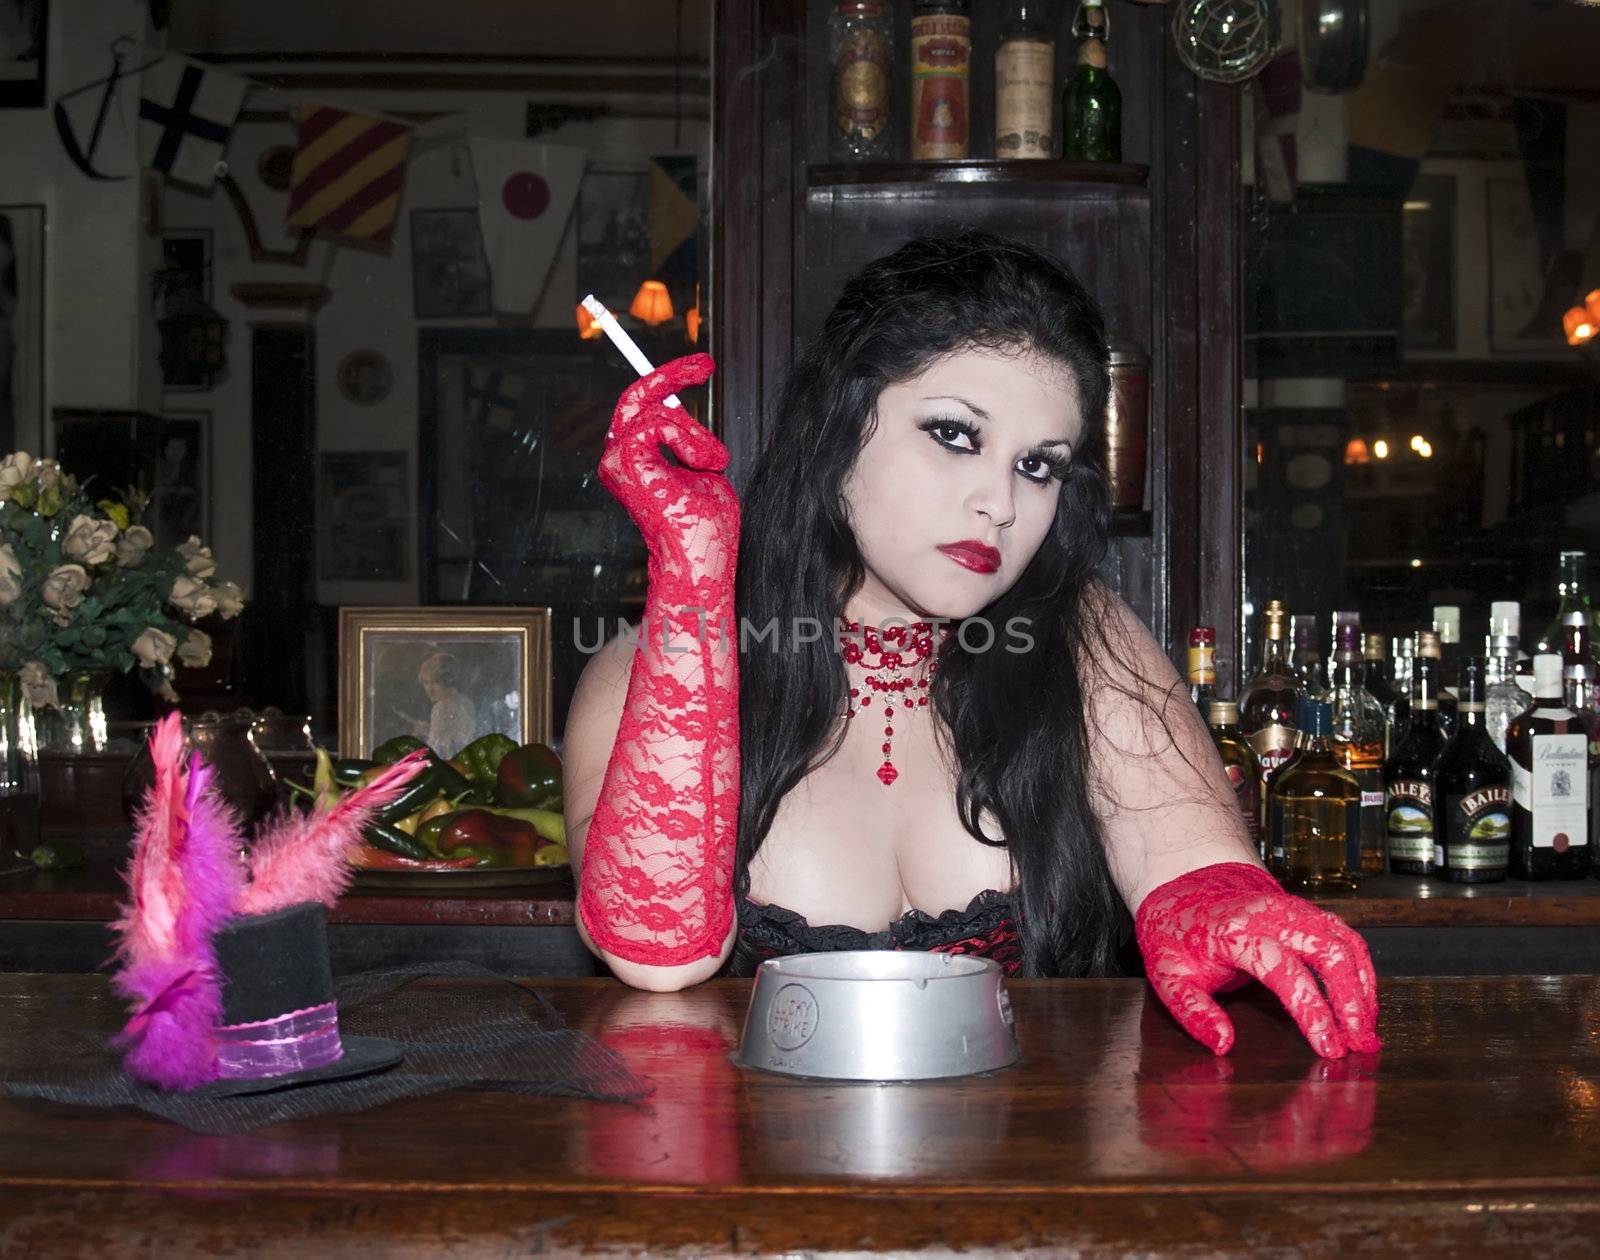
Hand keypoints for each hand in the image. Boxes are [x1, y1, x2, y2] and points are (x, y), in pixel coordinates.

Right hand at [598, 352, 737, 591]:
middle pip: (637, 397)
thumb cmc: (704, 527)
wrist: (698, 557)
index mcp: (636, 462)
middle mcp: (619, 459)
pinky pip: (659, 423)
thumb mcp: (702, 469)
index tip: (701, 366)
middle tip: (706, 364)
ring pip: (655, 411)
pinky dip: (688, 440)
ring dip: (695, 434)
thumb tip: (685, 411)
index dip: (668, 381)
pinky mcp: (624, 460)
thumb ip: (689, 442)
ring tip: (712, 463)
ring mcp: (617, 460)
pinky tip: (699, 464)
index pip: (643, 410)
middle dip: (671, 373)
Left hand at [1134, 862, 1381, 1058]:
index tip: (1329, 1048)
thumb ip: (1193, 1011)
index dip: (1311, 1010)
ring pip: (1345, 943)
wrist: (1187, 891)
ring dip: (1363, 990)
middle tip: (1358, 1045)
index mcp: (1235, 932)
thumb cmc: (1179, 937)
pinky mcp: (1310, 914)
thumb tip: (1223, 1045)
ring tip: (1367, 1033)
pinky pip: (1348, 939)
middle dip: (1351, 1001)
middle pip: (1327, 952)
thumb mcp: (1167, 976)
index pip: (1283, 970)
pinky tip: (1365, 1005)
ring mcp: (1295, 910)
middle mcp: (1272, 915)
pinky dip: (1363, 972)